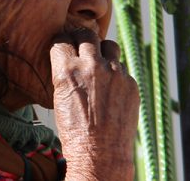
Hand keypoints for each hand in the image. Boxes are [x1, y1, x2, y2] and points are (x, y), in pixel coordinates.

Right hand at [50, 28, 138, 180]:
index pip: (62, 39)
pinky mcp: (130, 83)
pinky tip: (111, 88)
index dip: (63, 41)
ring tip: (100, 62)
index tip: (65, 44)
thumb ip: (66, 72)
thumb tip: (71, 55)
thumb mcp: (59, 96)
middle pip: (87, 34)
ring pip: (109, 45)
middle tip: (82, 45)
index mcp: (68, 70)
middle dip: (82, 38)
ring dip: (103, 51)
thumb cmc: (74, 130)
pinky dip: (115, 73)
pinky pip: (122, 68)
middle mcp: (91, 66)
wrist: (100, 154)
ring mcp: (114, 73)